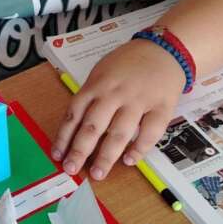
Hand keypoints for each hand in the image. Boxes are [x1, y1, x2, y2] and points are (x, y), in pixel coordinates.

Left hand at [50, 39, 185, 179]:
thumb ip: (90, 97)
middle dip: (81, 150)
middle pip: (94, 125)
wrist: (163, 50)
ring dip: (107, 156)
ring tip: (98, 173)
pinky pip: (150, 132)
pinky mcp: (162, 107)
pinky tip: (129, 160)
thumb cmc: (128, 64)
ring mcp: (139, 100)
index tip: (58, 156)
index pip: (75, 113)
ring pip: (119, 132)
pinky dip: (139, 148)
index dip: (64, 137)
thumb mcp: (101, 72)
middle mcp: (115, 93)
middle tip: (72, 169)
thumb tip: (73, 128)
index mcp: (97, 85)